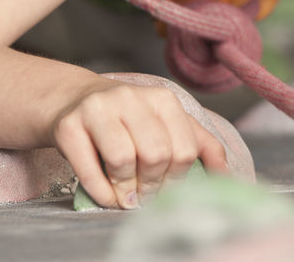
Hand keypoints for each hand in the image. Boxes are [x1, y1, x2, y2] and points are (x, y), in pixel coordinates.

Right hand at [51, 78, 227, 208]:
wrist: (72, 100)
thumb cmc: (126, 120)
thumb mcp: (166, 124)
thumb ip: (199, 144)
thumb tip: (225, 175)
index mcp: (162, 99)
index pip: (183, 149)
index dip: (177, 179)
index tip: (167, 190)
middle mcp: (131, 98)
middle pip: (156, 155)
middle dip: (152, 186)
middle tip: (145, 196)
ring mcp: (98, 108)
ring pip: (123, 160)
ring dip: (125, 189)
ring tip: (125, 196)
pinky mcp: (69, 125)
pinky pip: (89, 168)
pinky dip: (101, 191)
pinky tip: (106, 195)